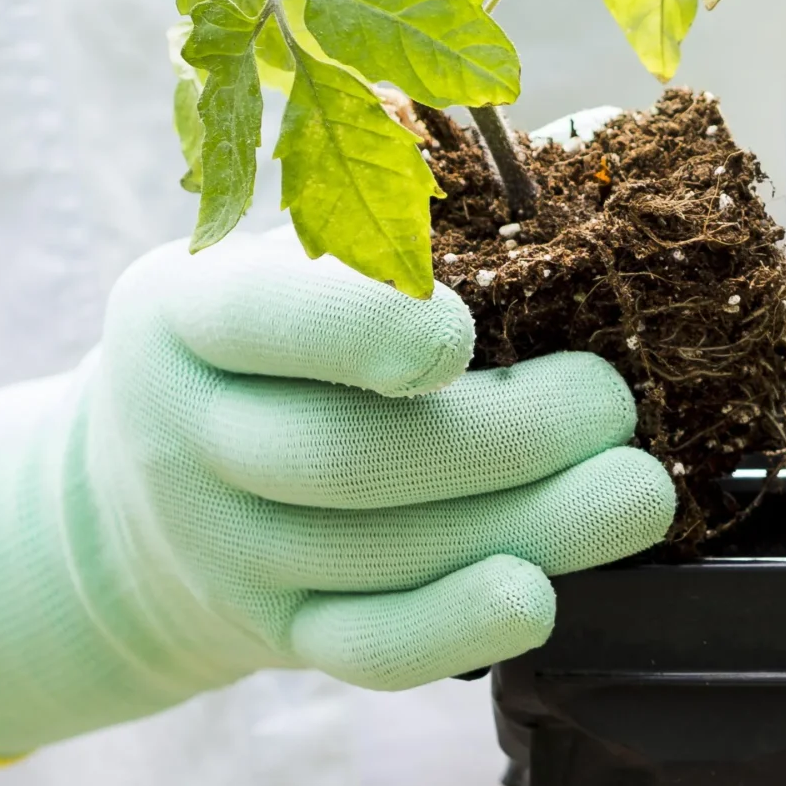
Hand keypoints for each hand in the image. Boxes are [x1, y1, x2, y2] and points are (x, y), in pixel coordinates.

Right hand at [0, 232, 670, 765]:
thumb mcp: (302, 253)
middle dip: (507, 436)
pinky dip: (454, 630)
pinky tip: (538, 598)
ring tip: (635, 490)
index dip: (367, 331)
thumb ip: (429, 200)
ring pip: (379, 553)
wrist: (151, 480)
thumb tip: (601, 137)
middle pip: (348, 455)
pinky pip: (366, 648)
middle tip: (613, 405)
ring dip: (527, 523)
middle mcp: (187, 434)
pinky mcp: (275, 630)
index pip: (267, 322)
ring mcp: (224, 548)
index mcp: (190, 311)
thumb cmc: (284, 331)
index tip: (463, 333)